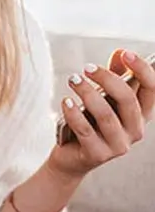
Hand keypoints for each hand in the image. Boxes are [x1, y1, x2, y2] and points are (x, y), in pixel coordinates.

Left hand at [48, 49, 154, 179]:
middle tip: (86, 68)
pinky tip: (65, 101)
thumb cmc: (90, 124)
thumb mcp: (104, 100)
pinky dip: (74, 113)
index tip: (126, 53)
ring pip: (105, 114)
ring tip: (73, 80)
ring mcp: (118, 146)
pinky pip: (85, 130)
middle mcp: (136, 132)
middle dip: (106, 79)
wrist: (71, 159)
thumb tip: (120, 52)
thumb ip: (115, 78)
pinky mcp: (97, 155)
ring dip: (87, 93)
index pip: (152, 90)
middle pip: (127, 99)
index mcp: (142, 116)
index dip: (142, 70)